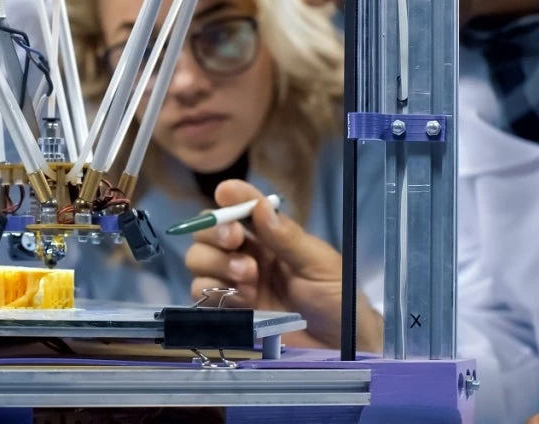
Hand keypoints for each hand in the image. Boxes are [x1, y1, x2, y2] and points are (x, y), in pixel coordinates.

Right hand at [185, 180, 383, 351]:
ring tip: (249, 278)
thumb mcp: (320, 263)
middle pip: (208, 233)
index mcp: (271, 238)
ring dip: (217, 263)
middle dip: (215, 232)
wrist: (340, 346)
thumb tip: (260, 206)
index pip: (243, 209)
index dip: (232, 198)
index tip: (225, 192)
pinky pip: (201, 294)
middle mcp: (248, 255)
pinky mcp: (229, 311)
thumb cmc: (337, 299)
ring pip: (199, 260)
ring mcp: (235, 284)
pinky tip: (243, 299)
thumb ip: (287, 237)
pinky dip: (215, 291)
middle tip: (235, 240)